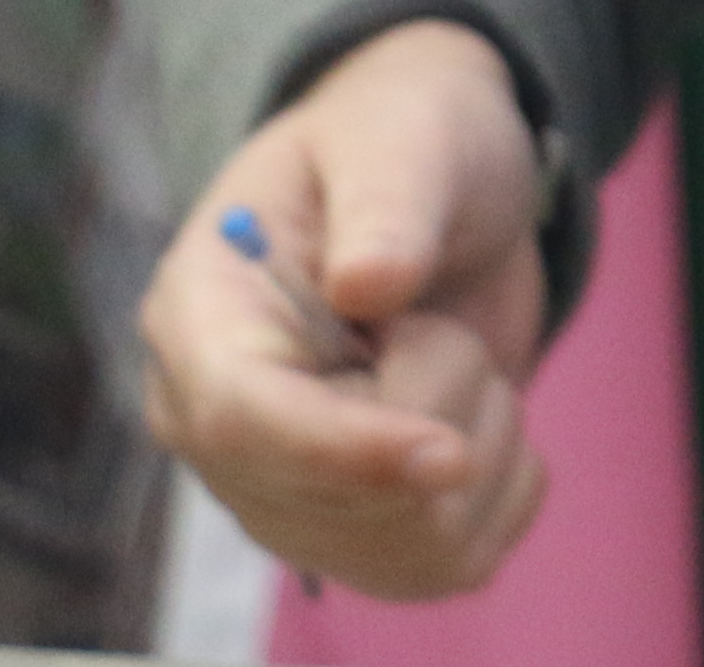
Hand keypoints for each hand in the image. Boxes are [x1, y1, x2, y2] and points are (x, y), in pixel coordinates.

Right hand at [139, 18, 556, 598]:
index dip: (342, 450)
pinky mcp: (357, 526)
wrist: (445, 191)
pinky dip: (504, 493)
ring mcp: (283, 488)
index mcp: (199, 316)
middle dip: (439, 413)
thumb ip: (389, 203)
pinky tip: (488, 413)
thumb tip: (365, 284)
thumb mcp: (407, 138)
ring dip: (479, 445)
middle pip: (334, 504)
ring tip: (455, 351)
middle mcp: (220, 424)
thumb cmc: (407, 144)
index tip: (444, 452)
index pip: (241, 421)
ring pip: (406, 547)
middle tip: (439, 316)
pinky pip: (450, 564)